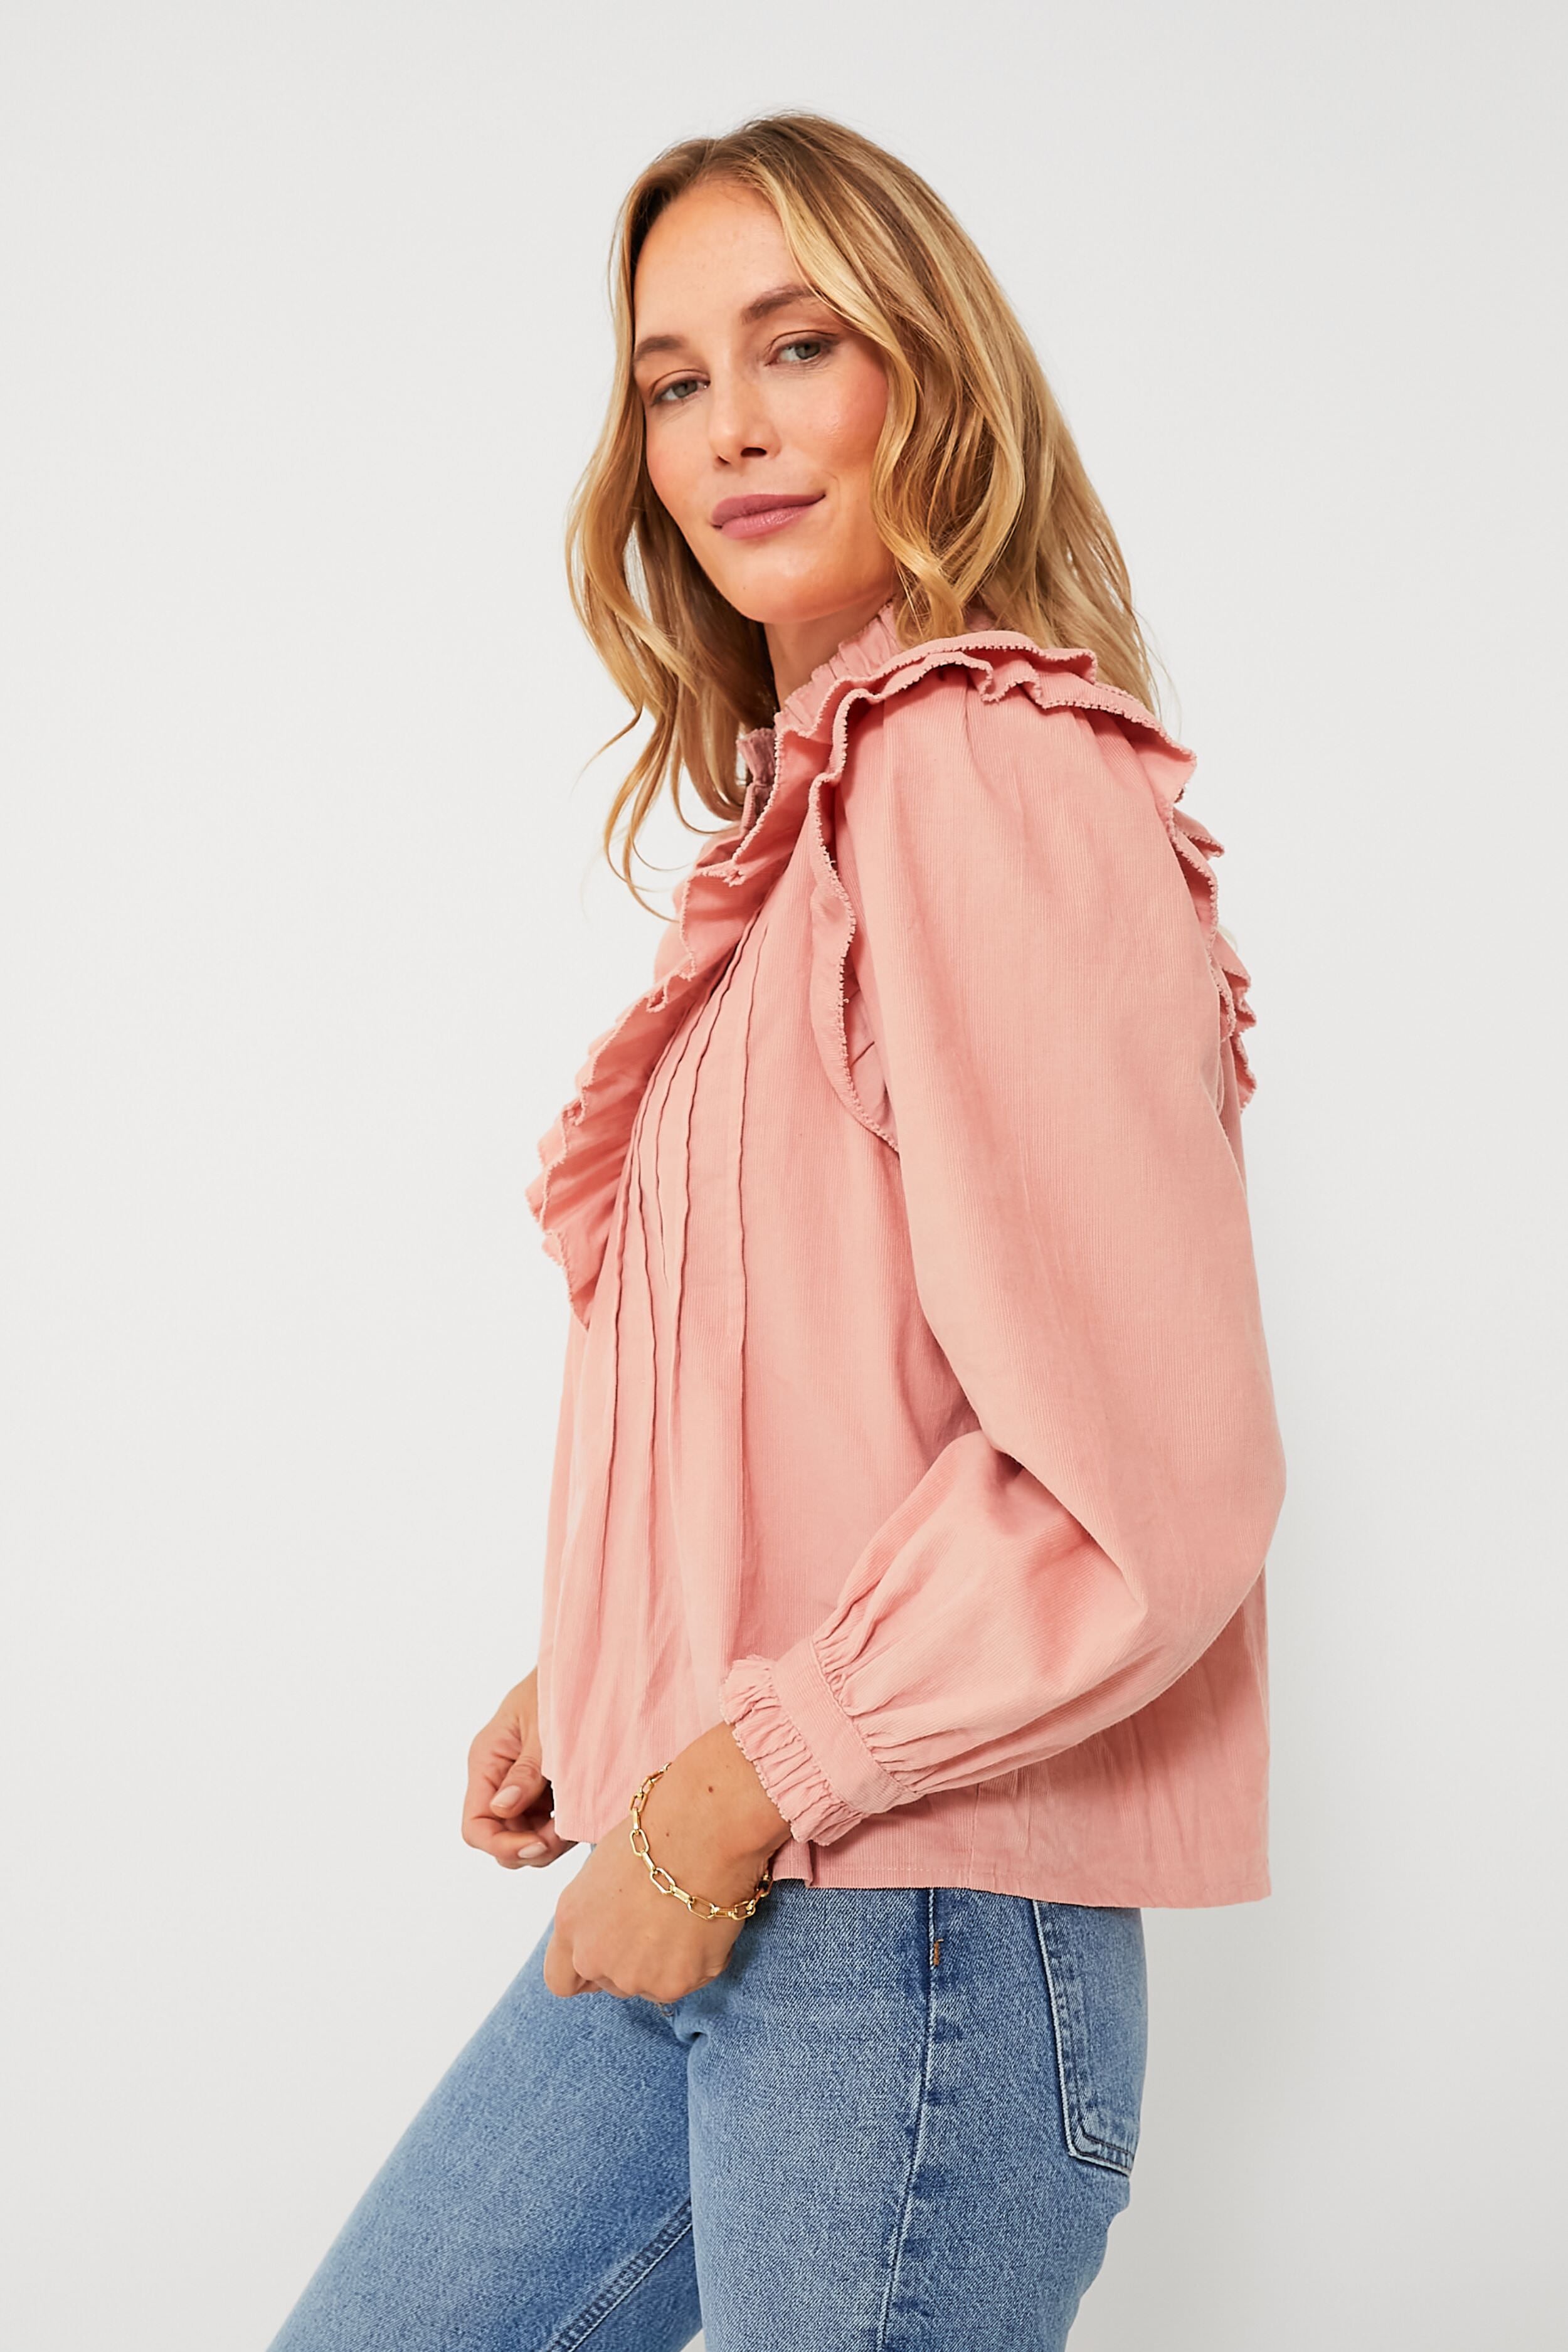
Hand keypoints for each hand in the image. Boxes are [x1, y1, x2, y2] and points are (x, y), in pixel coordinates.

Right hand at [463, 1669, 576, 1870]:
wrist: (585, 1666)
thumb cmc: (560, 1687)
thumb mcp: (544, 1729)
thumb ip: (526, 1771)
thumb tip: (501, 1809)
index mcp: (487, 1761)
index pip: (476, 1826)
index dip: (502, 1845)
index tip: (538, 1844)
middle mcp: (498, 1778)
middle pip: (501, 1836)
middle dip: (531, 1846)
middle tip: (566, 1834)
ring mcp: (520, 1784)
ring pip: (525, 1835)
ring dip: (550, 1839)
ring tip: (579, 1818)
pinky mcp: (543, 1786)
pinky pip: (545, 1822)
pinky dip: (562, 1826)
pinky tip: (582, 1810)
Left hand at [544, 1722, 788, 2001]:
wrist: (701, 1832)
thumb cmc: (654, 1833)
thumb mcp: (602, 1871)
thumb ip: (596, 1913)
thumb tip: (612, 1925)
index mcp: (570, 1924)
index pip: (560, 1979)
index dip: (583, 1972)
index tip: (607, 1954)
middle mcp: (594, 1958)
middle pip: (609, 1982)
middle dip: (629, 1962)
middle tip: (657, 1926)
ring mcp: (634, 1977)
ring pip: (648, 1986)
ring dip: (664, 1964)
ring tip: (685, 1920)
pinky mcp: (675, 1984)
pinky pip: (687, 1981)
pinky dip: (698, 1961)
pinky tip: (706, 1923)